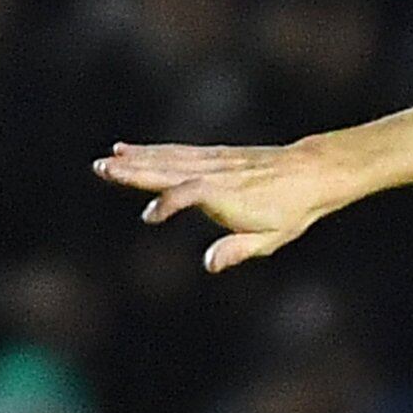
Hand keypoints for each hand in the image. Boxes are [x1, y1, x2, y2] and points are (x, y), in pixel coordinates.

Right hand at [96, 139, 349, 272]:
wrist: (312, 172)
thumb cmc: (292, 210)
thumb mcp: (270, 238)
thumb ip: (237, 249)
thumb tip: (208, 264)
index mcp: (225, 194)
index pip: (187, 195)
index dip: (167, 205)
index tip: (150, 218)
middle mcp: (214, 173)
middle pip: (168, 170)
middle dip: (134, 171)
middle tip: (101, 168)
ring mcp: (212, 161)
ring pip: (167, 159)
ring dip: (134, 159)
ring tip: (106, 159)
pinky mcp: (213, 155)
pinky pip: (177, 152)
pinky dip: (151, 150)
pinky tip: (129, 149)